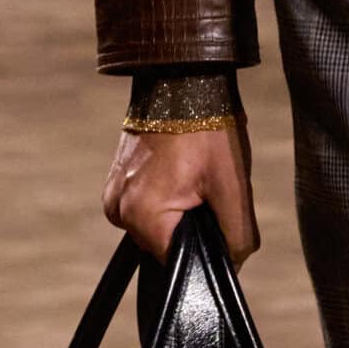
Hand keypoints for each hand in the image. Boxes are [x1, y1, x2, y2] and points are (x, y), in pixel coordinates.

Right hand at [102, 117, 259, 263]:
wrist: (181, 80)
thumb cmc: (209, 131)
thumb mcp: (233, 189)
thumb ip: (236, 238)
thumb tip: (232, 267)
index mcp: (143, 217)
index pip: (177, 264)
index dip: (203, 253)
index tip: (216, 223)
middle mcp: (119, 212)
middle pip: (164, 247)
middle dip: (190, 230)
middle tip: (207, 193)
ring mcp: (112, 196)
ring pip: (155, 228)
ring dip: (177, 214)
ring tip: (193, 179)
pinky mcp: (115, 183)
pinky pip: (144, 208)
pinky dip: (164, 200)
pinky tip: (180, 175)